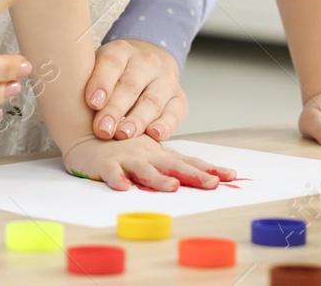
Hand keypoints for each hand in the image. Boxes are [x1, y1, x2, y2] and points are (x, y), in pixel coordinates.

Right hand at [62, 133, 236, 191]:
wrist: (89, 132)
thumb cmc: (123, 146)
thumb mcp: (152, 154)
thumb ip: (173, 164)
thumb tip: (206, 177)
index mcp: (160, 154)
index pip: (188, 161)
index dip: (208, 169)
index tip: (231, 176)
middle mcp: (147, 155)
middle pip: (173, 165)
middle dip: (194, 175)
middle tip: (212, 184)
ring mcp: (126, 158)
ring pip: (144, 169)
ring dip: (158, 179)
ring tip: (173, 187)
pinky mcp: (104, 163)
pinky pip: (111, 172)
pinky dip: (117, 179)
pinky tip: (124, 188)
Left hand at [85, 38, 186, 142]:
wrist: (145, 70)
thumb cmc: (111, 77)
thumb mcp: (96, 71)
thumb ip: (85, 83)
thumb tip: (66, 105)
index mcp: (121, 51)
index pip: (111, 63)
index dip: (101, 82)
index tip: (92, 103)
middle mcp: (146, 62)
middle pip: (131, 85)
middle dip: (115, 109)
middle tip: (102, 129)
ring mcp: (165, 80)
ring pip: (152, 100)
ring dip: (137, 120)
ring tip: (123, 135)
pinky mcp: (179, 100)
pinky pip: (175, 113)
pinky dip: (165, 124)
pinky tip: (154, 135)